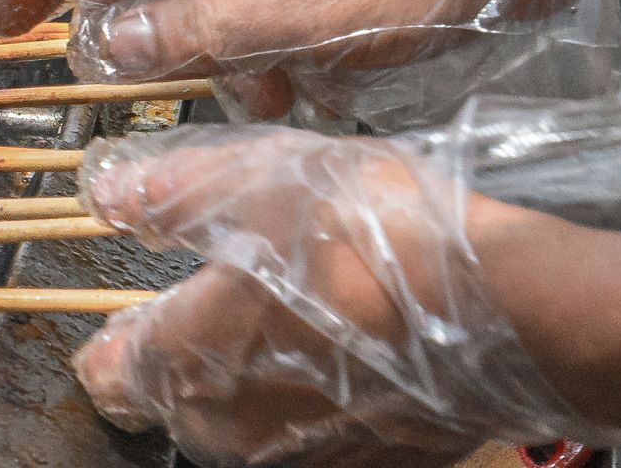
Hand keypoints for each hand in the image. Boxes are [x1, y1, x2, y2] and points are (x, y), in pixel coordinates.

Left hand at [72, 125, 578, 465]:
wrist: (513, 312)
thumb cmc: (376, 240)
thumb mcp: (257, 181)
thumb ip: (172, 192)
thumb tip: (109, 192)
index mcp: (186, 362)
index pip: (108, 370)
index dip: (114, 334)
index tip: (131, 303)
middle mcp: (232, 428)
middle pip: (175, 401)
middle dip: (187, 354)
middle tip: (225, 293)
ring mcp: (303, 457)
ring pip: (246, 423)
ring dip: (257, 375)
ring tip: (296, 309)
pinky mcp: (372, 464)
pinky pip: (317, 434)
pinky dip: (320, 396)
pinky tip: (354, 344)